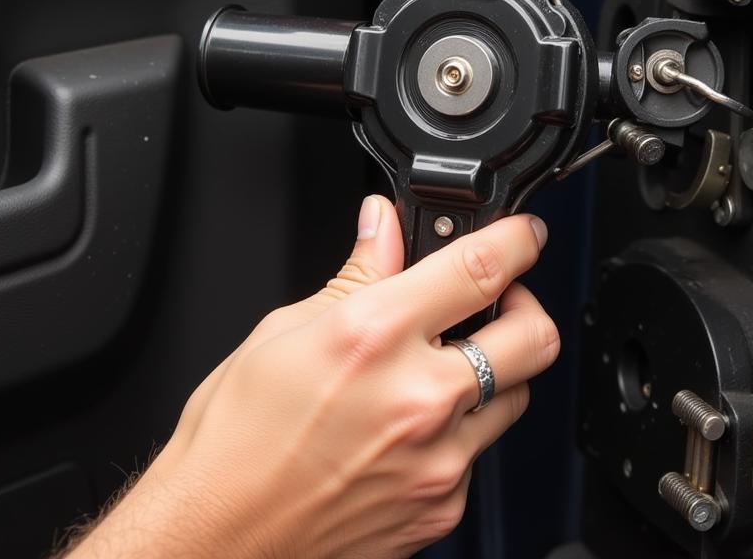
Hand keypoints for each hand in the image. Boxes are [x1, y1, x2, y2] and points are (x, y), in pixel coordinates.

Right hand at [65, 198, 556, 558]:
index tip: (524, 235)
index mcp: (375, 336)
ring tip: (443, 367)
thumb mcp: (284, 331)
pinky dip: (459, 430)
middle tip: (495, 301)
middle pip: (535, 336)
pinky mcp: (441, 507)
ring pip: (515, 395)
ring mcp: (437, 460)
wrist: (218, 538)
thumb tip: (382, 225)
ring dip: (494, 370)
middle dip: (526, 305)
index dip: (518, 240)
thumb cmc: (234, 440)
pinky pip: (479, 453)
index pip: (482, 268)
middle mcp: (418, 398)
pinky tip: (412, 427)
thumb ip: (356, 273)